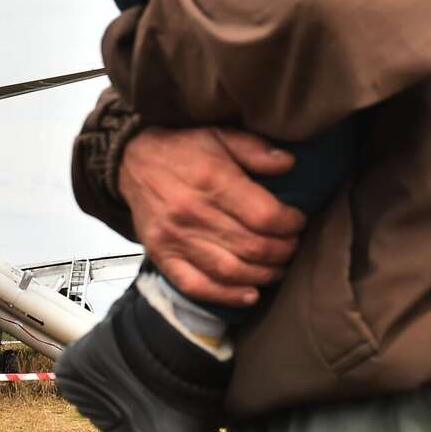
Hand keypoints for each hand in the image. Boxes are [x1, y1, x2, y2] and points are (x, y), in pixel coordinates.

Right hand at [117, 126, 304, 306]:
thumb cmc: (183, 149)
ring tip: (278, 268)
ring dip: (263, 275)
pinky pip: (197, 285)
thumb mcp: (220, 135)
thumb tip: (289, 163)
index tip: (298, 221)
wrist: (132, 161)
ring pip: (231, 270)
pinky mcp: (163, 256)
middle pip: (252, 246)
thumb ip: (255, 149)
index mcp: (212, 180)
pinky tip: (250, 294)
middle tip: (293, 246)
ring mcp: (176, 239)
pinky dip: (227, 296)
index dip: (290, 224)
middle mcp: (193, 213)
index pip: (265, 216)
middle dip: (283, 251)